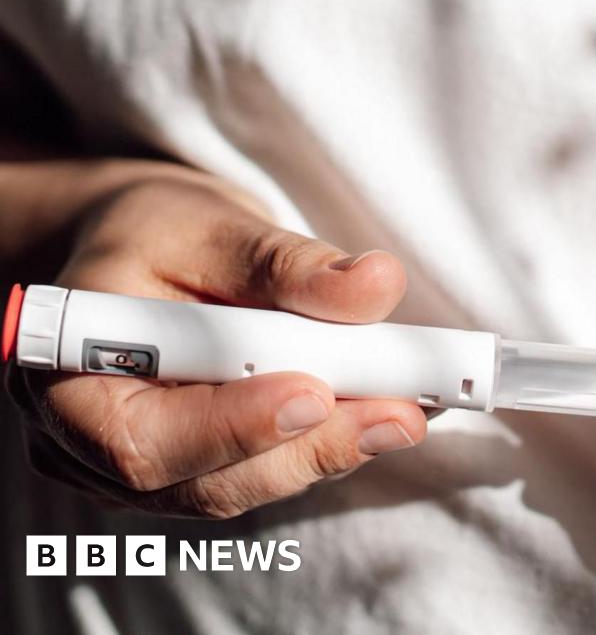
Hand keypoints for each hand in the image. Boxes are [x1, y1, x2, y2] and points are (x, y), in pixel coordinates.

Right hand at [6, 177, 425, 517]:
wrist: (142, 256)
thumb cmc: (159, 235)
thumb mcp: (212, 228)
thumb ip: (287, 264)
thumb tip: (376, 284)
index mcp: (68, 377)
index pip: (143, 439)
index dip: (234, 427)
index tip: (317, 393)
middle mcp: (94, 446)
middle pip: (207, 482)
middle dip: (312, 447)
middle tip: (402, 413)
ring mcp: (147, 471)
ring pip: (247, 485)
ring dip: (333, 449)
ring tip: (409, 409)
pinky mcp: (200, 471)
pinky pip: (264, 473)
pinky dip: (327, 444)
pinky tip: (385, 411)